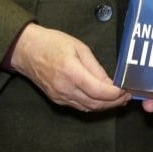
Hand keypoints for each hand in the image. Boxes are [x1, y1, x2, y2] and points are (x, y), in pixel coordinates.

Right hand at [9, 23, 130, 111]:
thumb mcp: (78, 47)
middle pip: (95, 103)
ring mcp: (60, 96)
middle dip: (114, 102)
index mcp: (71, 71)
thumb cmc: (52, 43)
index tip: (126, 91)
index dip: (115, 94)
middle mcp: (65, 88)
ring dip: (104, 106)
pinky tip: (101, 99)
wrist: (26, 50)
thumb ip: (95, 67)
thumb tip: (110, 81)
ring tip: (117, 99)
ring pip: (88, 108)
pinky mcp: (56, 99)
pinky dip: (92, 105)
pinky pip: (78, 106)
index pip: (98, 91)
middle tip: (126, 96)